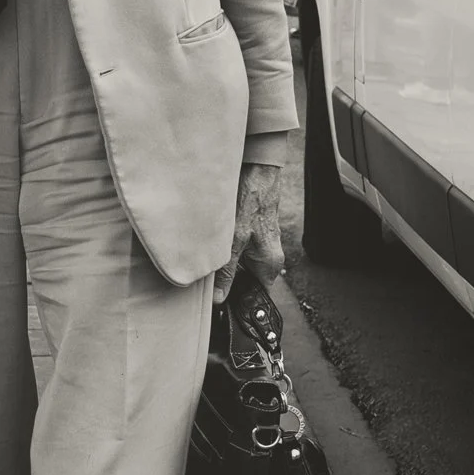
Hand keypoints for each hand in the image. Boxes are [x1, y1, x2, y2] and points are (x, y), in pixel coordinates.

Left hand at [214, 163, 283, 303]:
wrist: (258, 170)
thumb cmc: (251, 201)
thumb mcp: (234, 240)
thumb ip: (226, 271)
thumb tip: (219, 298)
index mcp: (269, 265)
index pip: (255, 296)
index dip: (236, 301)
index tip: (218, 304)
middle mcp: (268, 258)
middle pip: (245, 282)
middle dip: (225, 282)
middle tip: (204, 280)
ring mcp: (261, 246)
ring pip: (239, 265)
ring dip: (223, 263)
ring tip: (207, 258)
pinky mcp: (253, 234)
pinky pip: (237, 251)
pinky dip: (224, 250)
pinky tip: (211, 243)